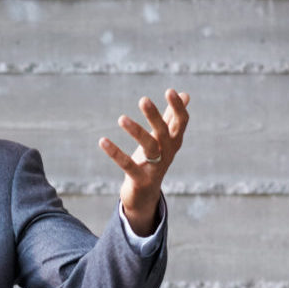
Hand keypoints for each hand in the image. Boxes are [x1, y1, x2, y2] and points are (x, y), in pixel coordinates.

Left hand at [100, 89, 190, 237]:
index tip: (170, 91)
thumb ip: (171, 117)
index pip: (182, 122)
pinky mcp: (141, 180)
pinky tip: (103, 141)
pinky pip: (128, 165)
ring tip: (121, 118)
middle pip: (164, 132)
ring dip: (136, 131)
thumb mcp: (163, 139)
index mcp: (173, 142)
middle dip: (155, 116)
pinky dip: (115, 153)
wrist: (145, 197)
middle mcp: (167, 154)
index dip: (178, 107)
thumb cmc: (153, 162)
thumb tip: (185, 94)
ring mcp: (155, 168)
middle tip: (143, 99)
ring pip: (149, 147)